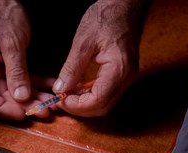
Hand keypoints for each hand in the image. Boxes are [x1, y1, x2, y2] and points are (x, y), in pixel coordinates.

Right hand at [0, 0, 52, 118]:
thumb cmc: (1, 13)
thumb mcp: (11, 43)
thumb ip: (16, 70)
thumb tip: (21, 96)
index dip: (3, 108)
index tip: (22, 114)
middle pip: (3, 96)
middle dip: (25, 105)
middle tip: (44, 111)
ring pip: (17, 90)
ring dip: (34, 97)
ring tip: (52, 104)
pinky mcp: (10, 64)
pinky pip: (24, 78)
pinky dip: (38, 83)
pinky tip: (51, 87)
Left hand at [53, 0, 147, 116]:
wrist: (123, 7)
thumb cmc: (105, 18)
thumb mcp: (83, 42)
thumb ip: (72, 68)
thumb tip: (60, 89)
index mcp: (118, 70)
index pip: (97, 101)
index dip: (77, 106)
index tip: (61, 100)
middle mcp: (126, 78)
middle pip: (102, 108)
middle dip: (80, 108)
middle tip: (62, 100)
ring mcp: (127, 78)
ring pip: (105, 104)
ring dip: (85, 103)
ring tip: (68, 94)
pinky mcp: (124, 76)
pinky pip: (108, 94)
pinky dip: (92, 95)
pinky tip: (79, 88)